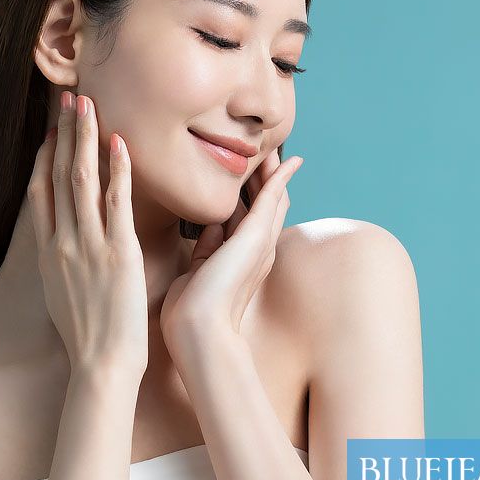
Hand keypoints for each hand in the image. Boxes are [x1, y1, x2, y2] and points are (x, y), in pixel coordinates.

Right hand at [27, 91, 148, 382]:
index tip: (50, 131)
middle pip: (58, 177)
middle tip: (67, 98)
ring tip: (86, 104)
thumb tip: (69, 256)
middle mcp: (62, 244)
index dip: (45, 158)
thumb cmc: (90, 342)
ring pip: (81, 180)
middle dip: (62, 134)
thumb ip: (66, 270)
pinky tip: (119, 143)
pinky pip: (115, 203)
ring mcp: (87, 247)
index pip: (42, 195)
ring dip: (83, 138)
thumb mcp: (64, 299)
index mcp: (49, 255)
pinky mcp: (117, 253)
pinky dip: (116, 170)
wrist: (100, 367)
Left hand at [160, 147, 302, 351]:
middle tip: (266, 153)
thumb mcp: (197, 270)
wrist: (197, 330)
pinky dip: (281, 177)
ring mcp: (260, 243)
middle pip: (267, 206)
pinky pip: (272, 198)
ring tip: (274, 149)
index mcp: (240, 259)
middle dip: (266, 180)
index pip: (249, 220)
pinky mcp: (256, 236)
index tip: (246, 176)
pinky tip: (289, 160)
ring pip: (272, 198)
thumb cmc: (190, 311)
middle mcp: (256, 250)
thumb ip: (207, 248)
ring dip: (273, 172)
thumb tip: (211, 227)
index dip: (250, 197)